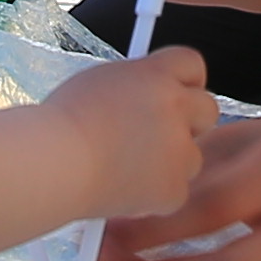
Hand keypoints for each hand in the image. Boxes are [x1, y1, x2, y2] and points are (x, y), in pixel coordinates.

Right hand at [57, 42, 218, 220]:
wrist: (53, 164)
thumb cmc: (59, 125)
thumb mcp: (97, 83)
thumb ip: (132, 85)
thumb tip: (141, 94)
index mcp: (156, 75)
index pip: (192, 64)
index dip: (184, 81)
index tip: (175, 93)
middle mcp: (175, 107)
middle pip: (207, 109)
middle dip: (189, 122)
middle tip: (159, 135)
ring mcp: (178, 150)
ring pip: (191, 156)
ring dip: (169, 163)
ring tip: (125, 168)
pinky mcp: (173, 189)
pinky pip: (174, 192)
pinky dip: (152, 196)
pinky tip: (120, 190)